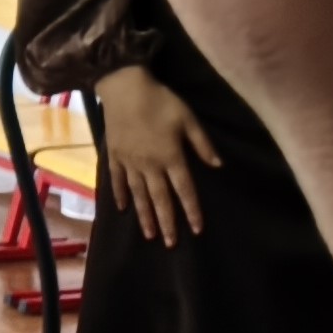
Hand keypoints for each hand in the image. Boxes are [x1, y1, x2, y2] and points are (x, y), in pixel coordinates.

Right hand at [92, 64, 215, 246]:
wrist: (124, 88)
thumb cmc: (161, 101)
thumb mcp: (188, 119)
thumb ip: (202, 144)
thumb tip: (217, 165)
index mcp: (171, 157)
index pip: (184, 190)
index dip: (191, 210)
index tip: (197, 229)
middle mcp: (150, 165)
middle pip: (160, 199)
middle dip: (167, 222)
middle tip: (171, 244)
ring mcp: (130, 163)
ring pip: (139, 195)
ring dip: (145, 216)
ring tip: (150, 235)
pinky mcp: (114, 156)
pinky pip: (117, 180)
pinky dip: (121, 195)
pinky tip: (123, 209)